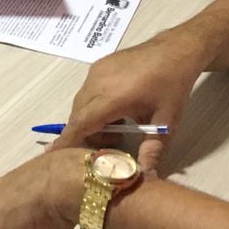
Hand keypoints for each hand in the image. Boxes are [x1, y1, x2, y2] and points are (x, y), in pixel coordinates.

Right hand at [50, 31, 206, 172]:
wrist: (175, 50)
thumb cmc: (172, 85)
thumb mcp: (166, 122)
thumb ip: (152, 151)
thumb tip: (146, 179)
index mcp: (113, 97)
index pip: (82, 122)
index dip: (67, 140)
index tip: (53, 155)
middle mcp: (98, 82)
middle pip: (77, 115)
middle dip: (86, 134)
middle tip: (110, 144)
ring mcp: (96, 71)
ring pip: (80, 103)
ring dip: (90, 120)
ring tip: (118, 126)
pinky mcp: (98, 65)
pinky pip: (86, 91)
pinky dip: (93, 106)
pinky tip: (116, 110)